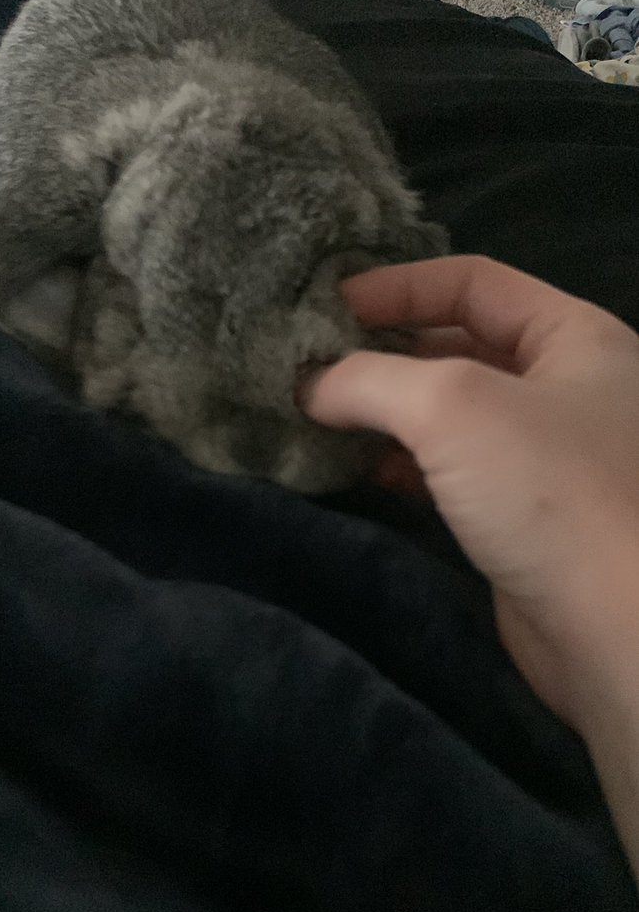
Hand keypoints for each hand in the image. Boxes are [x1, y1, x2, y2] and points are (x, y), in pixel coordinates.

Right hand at [301, 256, 638, 874]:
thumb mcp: (454, 406)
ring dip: (382, 412)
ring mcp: (540, 456)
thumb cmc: (548, 491)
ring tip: (312, 415)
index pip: (473, 282)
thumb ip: (370, 379)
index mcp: (574, 336)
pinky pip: (447, 471)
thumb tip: (306, 383)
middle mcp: (561, 387)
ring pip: (447, 415)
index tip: (322, 306)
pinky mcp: (516, 516)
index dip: (397, 285)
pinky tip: (353, 468)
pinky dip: (398, 464)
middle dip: (381, 353)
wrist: (611, 629)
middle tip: (304, 364)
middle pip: (456, 346)